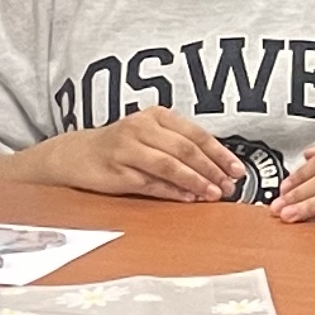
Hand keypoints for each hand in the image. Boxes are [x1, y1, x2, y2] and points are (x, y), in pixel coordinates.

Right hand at [34, 109, 246, 200]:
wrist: (77, 154)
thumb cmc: (122, 146)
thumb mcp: (151, 137)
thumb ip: (180, 148)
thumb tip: (218, 169)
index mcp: (156, 116)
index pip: (195, 134)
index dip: (219, 153)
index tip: (237, 169)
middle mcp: (141, 128)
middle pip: (185, 149)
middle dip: (211, 169)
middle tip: (228, 185)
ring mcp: (128, 149)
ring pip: (169, 165)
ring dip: (195, 181)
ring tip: (212, 194)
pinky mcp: (118, 171)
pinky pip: (151, 183)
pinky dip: (172, 191)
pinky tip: (188, 198)